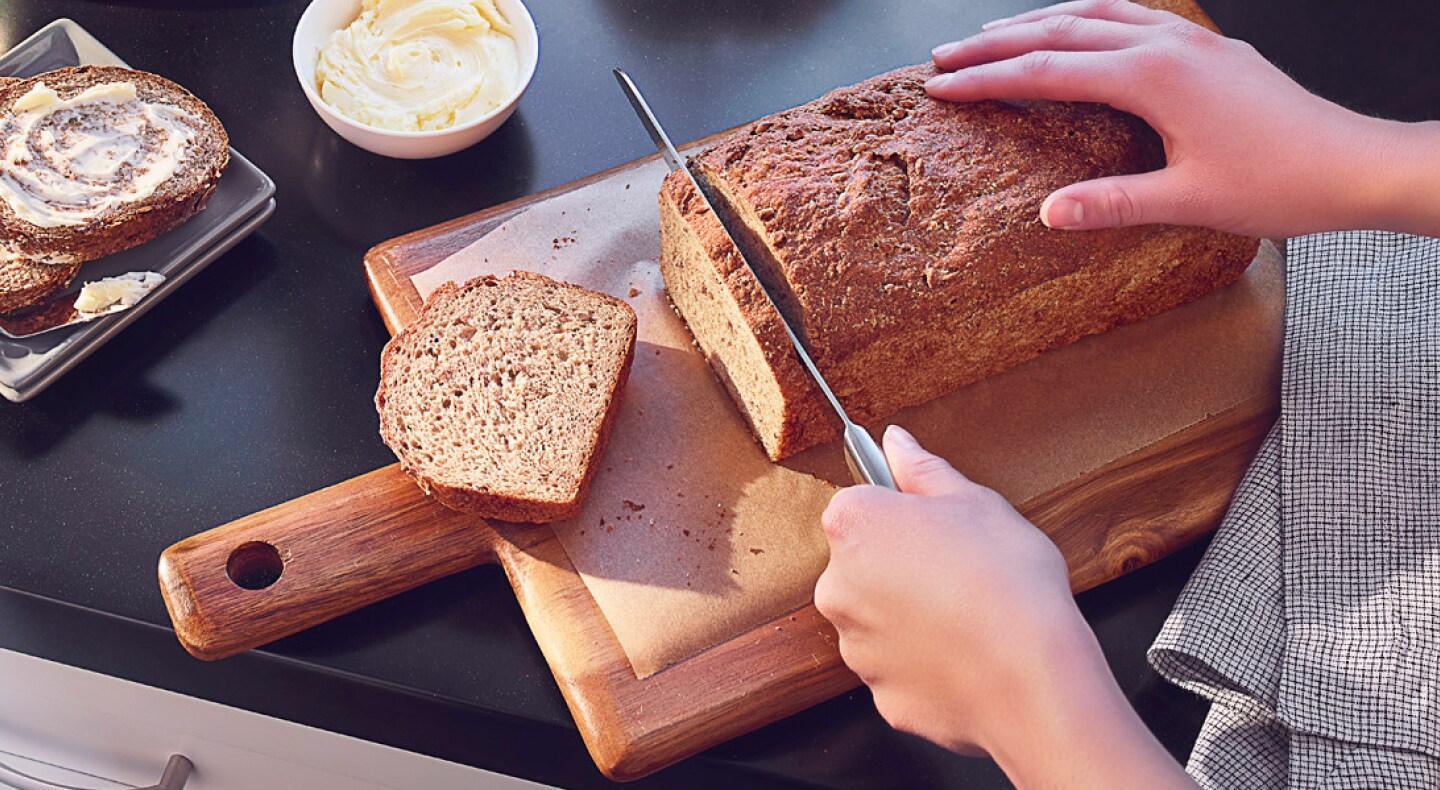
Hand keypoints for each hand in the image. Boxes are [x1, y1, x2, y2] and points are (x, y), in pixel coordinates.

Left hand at [816, 426, 1194, 788]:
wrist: (1033, 676)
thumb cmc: (1008, 581)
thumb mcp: (976, 501)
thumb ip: (924, 470)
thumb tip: (897, 443)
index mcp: (854, 525)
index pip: (861, 505)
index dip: (903, 514)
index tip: (936, 525)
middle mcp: (838, 586)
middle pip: (864, 565)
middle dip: (902, 565)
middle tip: (960, 570)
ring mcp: (855, 646)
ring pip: (880, 620)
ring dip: (911, 616)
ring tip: (968, 615)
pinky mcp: (881, 694)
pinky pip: (901, 669)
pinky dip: (926, 664)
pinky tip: (967, 655)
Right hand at [926, 0, 1439, 237]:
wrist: (1353, 163)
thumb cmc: (1280, 184)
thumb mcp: (1189, 202)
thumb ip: (1113, 203)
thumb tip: (1047, 213)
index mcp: (1154, 77)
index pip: (1048, 71)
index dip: (988, 80)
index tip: (941, 87)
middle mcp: (1168, 44)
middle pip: (1062, 29)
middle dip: (997, 43)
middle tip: (945, 55)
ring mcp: (1191, 39)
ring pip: (1097, 11)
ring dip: (1040, 20)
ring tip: (994, 34)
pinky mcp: (1208, 48)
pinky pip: (1132, 14)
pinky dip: (1088, 16)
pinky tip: (1079, 29)